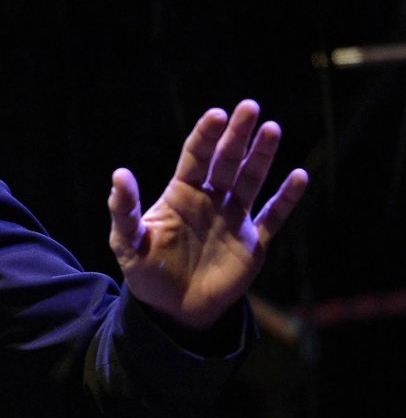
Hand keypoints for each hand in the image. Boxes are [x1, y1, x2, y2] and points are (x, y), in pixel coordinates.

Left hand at [108, 99, 308, 331]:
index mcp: (181, 195)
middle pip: (226, 161)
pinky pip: (273, 217)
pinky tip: (299, 177)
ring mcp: (233, 220)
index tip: (216, 114)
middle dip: (237, 135)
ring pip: (251, 181)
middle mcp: (210, 201)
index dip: (206, 136)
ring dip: (262, 157)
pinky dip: (286, 199)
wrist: (172, 310)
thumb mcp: (127, 241)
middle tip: (250, 107)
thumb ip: (124, 209)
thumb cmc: (146, 273)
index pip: (195, 158)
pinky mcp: (253, 244)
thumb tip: (119, 174)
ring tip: (272, 129)